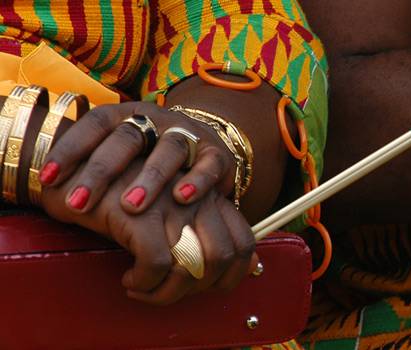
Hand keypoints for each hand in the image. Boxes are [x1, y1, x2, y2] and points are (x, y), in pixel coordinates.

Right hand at [40, 159, 255, 304]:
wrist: (74, 173)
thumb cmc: (123, 199)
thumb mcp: (168, 215)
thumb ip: (200, 235)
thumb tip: (234, 271)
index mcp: (210, 198)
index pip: (243, 242)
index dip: (232, 275)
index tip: (208, 290)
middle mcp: (197, 198)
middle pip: (222, 257)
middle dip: (198, 289)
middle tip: (169, 292)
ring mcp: (170, 204)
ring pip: (191, 264)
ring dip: (167, 292)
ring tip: (144, 290)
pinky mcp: (140, 213)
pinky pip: (156, 264)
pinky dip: (144, 283)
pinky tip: (130, 280)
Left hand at [41, 101, 235, 213]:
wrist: (206, 149)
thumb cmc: (150, 161)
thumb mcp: (123, 156)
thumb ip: (94, 166)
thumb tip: (47, 189)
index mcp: (127, 115)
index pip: (95, 123)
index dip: (70, 148)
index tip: (49, 178)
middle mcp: (157, 119)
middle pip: (127, 138)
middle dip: (101, 171)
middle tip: (79, 203)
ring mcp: (189, 134)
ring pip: (168, 150)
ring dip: (149, 178)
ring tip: (130, 206)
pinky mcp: (216, 153)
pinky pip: (208, 164)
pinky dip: (196, 181)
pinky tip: (181, 199)